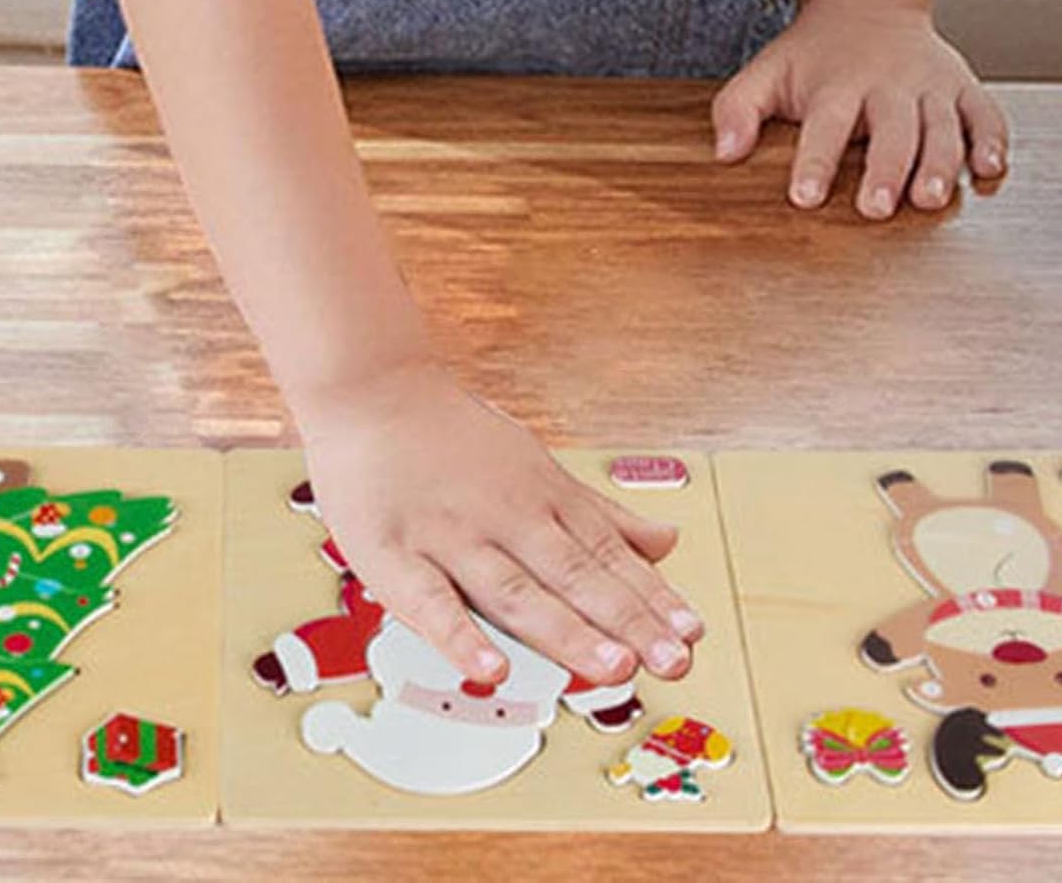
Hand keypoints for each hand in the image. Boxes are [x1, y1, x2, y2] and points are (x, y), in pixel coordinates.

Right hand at [297, 362, 702, 687]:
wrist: (371, 391)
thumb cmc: (453, 437)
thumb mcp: (538, 466)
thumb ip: (601, 514)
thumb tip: (667, 541)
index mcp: (543, 497)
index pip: (607, 553)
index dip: (650, 595)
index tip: (690, 632)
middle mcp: (507, 516)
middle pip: (575, 575)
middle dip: (627, 620)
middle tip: (673, 659)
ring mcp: (453, 536)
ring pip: (517, 592)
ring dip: (567, 631)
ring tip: (612, 667)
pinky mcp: (395, 556)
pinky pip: (431, 603)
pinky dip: (461, 638)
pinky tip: (492, 671)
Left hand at [711, 0, 1007, 216]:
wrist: (868, 1)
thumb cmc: (815, 53)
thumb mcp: (767, 71)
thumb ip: (738, 108)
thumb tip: (723, 153)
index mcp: (839, 83)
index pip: (826, 124)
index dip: (815, 160)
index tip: (805, 196)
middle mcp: (889, 84)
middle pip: (891, 128)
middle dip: (884, 168)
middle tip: (875, 207)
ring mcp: (930, 85)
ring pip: (941, 126)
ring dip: (939, 163)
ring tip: (930, 198)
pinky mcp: (962, 88)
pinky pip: (985, 114)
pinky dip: (992, 140)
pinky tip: (990, 169)